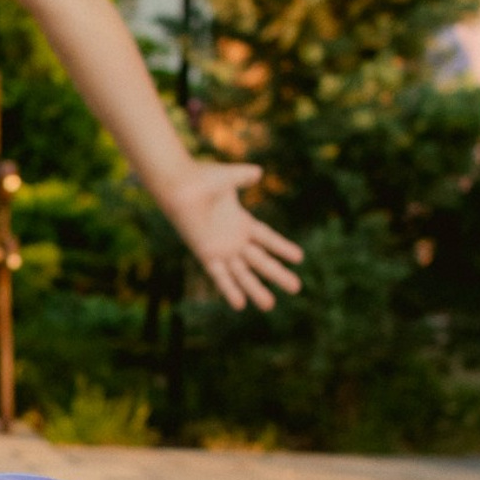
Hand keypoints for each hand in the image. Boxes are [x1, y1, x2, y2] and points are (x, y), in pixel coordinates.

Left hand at [161, 161, 304, 310]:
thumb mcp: (229, 178)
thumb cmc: (200, 180)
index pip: (267, 239)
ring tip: (269, 306)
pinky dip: (229, 289)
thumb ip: (244, 177)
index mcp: (241, 223)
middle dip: (278, 275)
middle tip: (297, 288)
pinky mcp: (207, 255)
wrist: (180, 187)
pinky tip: (240, 304)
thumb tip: (258, 173)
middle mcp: (233, 240)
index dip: (282, 248)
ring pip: (242, 274)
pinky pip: (220, 276)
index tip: (299, 258)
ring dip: (255, 290)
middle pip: (261, 261)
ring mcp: (221, 249)